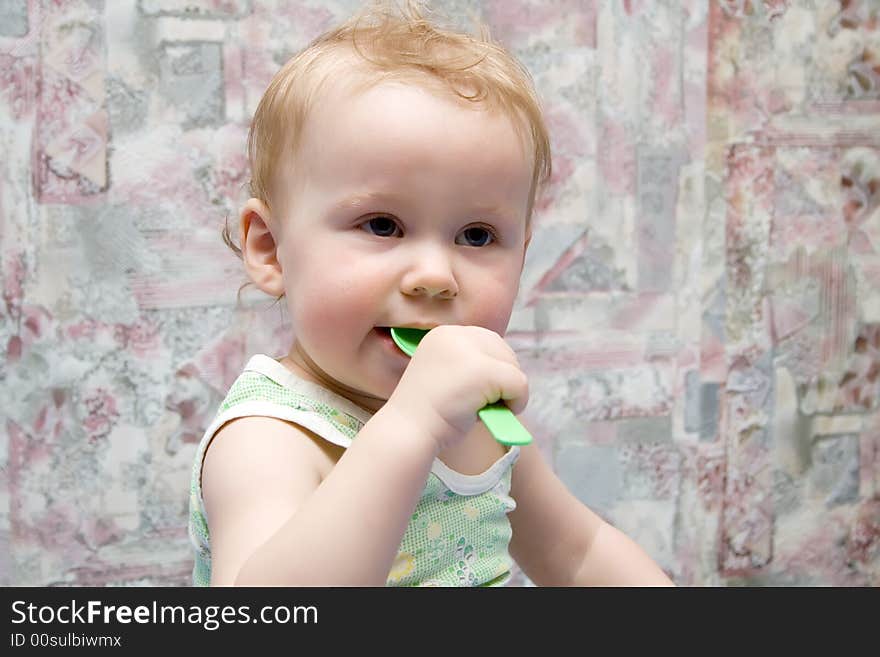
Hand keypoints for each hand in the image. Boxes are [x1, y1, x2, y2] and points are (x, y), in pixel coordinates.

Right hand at [384, 325, 528, 451]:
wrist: (408, 431)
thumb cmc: (427, 413)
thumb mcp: (446, 376)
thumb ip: (469, 365)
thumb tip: (509, 368)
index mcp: (444, 334)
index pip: (487, 341)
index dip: (491, 368)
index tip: (476, 391)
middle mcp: (456, 334)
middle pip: (503, 351)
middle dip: (502, 379)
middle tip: (483, 404)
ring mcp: (470, 351)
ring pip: (513, 368)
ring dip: (508, 392)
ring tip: (483, 409)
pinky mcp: (485, 371)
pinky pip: (520, 385)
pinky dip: (516, 403)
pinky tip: (495, 415)